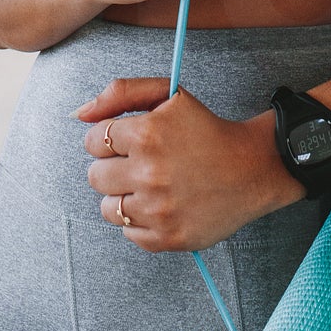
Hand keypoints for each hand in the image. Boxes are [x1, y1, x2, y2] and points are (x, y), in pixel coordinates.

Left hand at [78, 76, 299, 251]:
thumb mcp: (167, 95)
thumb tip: (78, 114)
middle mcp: (148, 174)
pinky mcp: (167, 237)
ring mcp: (158, 209)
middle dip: (114, 168)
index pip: (93, 141)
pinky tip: (164, 205)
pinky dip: (141, 221)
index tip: (131, 142)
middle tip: (143, 164)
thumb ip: (119, 93)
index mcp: (145, 135)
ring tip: (153, 186)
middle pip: (95, 177)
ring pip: (108, 208)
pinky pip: (128, 234)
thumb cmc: (206, 130)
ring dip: (125, 196)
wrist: (252, 168)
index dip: (111, 140)